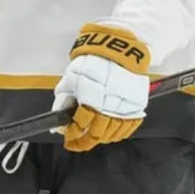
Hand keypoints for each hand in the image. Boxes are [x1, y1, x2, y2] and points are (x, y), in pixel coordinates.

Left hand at [51, 24, 150, 151]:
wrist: (116, 50)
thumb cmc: (92, 63)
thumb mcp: (71, 79)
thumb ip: (63, 103)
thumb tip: (57, 124)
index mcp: (91, 99)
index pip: (80, 126)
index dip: (72, 135)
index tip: (67, 138)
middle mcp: (109, 106)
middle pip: (97, 135)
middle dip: (83, 142)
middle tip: (76, 143)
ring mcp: (125, 108)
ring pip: (112, 134)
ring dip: (100, 139)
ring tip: (91, 136)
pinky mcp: (137, 106)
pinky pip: (128, 128)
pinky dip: (118, 134)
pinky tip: (109, 133)